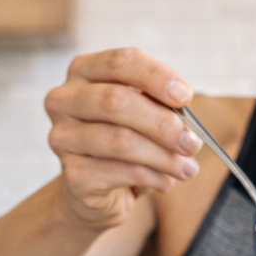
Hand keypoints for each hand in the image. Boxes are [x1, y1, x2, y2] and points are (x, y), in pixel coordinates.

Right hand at [44, 48, 203, 228]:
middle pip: (117, 101)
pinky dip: (153, 178)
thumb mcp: (142, 117)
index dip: (156, 77)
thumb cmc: (123, 146)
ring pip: (120, 141)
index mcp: (83, 72)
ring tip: (188, 169)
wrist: (95, 192)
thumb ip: (160, 109)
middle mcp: (64, 100)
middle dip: (162, 123)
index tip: (185, 96)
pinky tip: (165, 183)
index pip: (120, 62)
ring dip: (163, 157)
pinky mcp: (73, 175)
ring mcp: (63, 138)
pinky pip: (121, 173)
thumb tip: (186, 124)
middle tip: (192, 143)